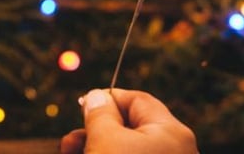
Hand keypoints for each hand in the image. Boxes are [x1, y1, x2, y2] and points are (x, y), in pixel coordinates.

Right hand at [60, 88, 197, 153]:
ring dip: (95, 147)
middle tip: (70, 141)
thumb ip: (100, 113)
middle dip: (96, 130)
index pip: (138, 100)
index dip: (108, 98)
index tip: (82, 105)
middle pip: (131, 128)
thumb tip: (98, 95)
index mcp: (171, 132)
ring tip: (69, 151)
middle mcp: (174, 151)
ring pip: (127, 150)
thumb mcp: (106, 139)